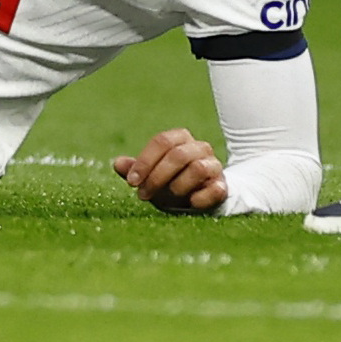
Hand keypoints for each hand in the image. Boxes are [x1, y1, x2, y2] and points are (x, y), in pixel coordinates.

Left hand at [113, 127, 228, 214]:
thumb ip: (134, 170)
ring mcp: (214, 166)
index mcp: (181, 139)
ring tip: (169, 196)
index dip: (145, 161)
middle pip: (178, 154)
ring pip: (197, 168)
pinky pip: (215, 189)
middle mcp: (200, 148)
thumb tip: (117, 163)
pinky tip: (190, 203)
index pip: (162, 141)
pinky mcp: (223, 186)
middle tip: (143, 194)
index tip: (132, 182)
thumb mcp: (150, 177)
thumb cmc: (171, 184)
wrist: (202, 200)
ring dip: (177, 186)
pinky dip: (200, 198)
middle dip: (157, 176)